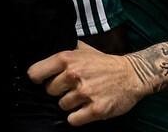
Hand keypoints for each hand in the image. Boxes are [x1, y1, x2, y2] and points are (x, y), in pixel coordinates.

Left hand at [28, 42, 148, 124]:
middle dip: (58, 91)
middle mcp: (73, 75)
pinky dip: (76, 117)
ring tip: (81, 97)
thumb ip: (64, 50)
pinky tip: (83, 110)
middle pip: (49, 91)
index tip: (41, 80)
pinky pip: (73, 120)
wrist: (132, 75)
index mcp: (67, 59)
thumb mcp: (82, 49)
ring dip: (70, 104)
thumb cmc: (104, 63)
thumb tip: (46, 48)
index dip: (38, 78)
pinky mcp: (96, 109)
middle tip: (70, 88)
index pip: (35, 73)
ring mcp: (85, 93)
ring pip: (62, 105)